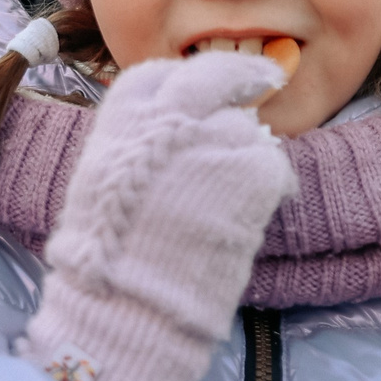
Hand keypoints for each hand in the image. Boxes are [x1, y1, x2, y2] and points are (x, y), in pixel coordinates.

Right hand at [21, 51, 294, 380]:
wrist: (127, 305)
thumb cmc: (107, 265)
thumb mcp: (103, 187)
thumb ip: (137, 152)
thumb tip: (174, 139)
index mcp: (120, 124)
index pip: (155, 76)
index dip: (183, 79)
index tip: (202, 83)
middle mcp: (165, 120)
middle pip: (212, 77)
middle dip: (241, 74)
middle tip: (265, 77)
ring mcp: (211, 143)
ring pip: (246, 131)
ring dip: (250, 154)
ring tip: (242, 194)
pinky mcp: (250, 174)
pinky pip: (274, 167)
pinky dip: (276, 186)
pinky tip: (266, 210)